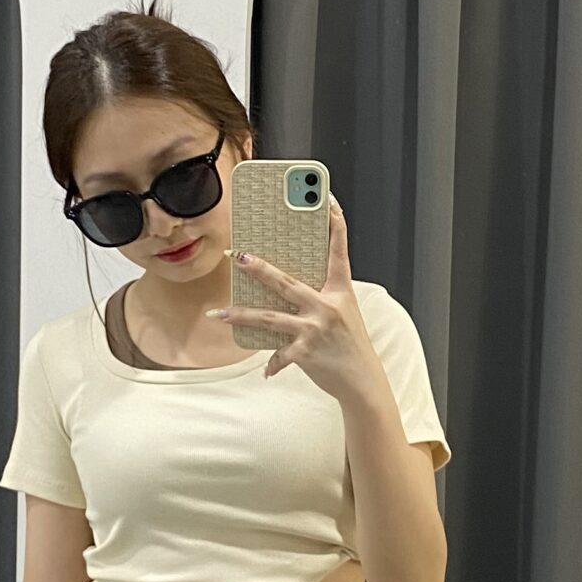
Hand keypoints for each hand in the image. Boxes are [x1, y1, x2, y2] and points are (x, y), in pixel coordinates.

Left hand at [209, 193, 379, 396]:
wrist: (363, 380)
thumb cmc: (350, 344)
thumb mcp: (343, 312)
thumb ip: (320, 296)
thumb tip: (286, 285)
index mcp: (340, 291)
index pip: (338, 251)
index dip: (335, 225)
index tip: (327, 201)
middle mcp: (327, 306)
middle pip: (285, 281)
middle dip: (258, 268)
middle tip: (237, 255)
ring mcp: (315, 329)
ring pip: (269, 318)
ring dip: (240, 315)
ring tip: (218, 313)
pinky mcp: (306, 352)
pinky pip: (280, 354)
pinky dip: (272, 363)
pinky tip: (265, 370)